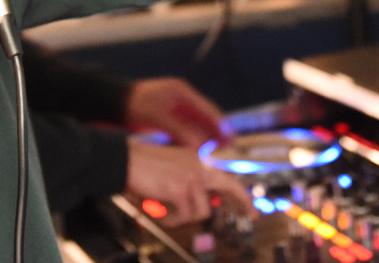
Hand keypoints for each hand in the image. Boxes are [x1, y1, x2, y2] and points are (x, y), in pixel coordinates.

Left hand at [124, 78, 224, 148]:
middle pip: (206, 117)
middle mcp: (183, 99)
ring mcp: (176, 108)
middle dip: (218, 133)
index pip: (208, 108)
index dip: (221, 124)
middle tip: (230, 148)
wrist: (115, 103)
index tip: (231, 138)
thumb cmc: (135, 105)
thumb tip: (200, 148)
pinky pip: (188, 130)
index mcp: (182, 92)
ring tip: (219, 154)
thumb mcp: (159, 118)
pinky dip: (196, 140)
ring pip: (198, 125)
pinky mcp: (170, 118)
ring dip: (208, 138)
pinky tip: (201, 153)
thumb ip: (180, 131)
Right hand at [124, 139, 253, 221]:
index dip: (239, 192)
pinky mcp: (182, 190)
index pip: (225, 175)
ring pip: (202, 211)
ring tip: (165, 211)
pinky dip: (169, 219)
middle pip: (231, 186)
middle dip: (244, 202)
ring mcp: (192, 177)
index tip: (250, 206)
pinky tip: (157, 211)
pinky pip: (182, 217)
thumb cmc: (141, 167)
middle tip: (254, 216)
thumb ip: (191, 184)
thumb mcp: (172, 172)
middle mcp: (199, 165)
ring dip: (184, 216)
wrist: (123, 160)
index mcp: (196, 158)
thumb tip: (207, 203)